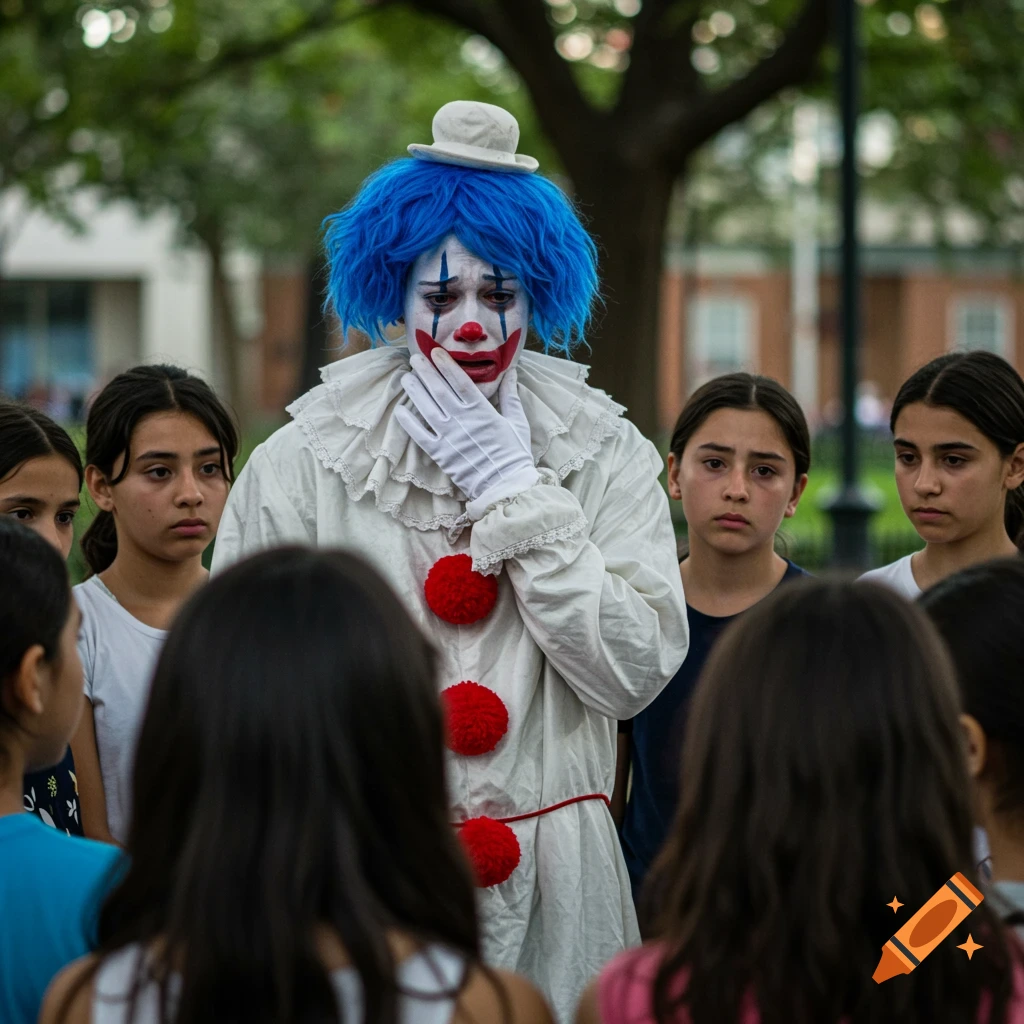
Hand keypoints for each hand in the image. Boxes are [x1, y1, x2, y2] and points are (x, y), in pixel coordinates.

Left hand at [394, 349, 539, 517]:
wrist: (505, 485)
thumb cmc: (515, 453)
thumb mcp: (517, 421)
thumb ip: (510, 395)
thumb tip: (511, 371)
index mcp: (482, 410)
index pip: (460, 382)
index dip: (446, 365)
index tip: (435, 352)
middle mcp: (462, 420)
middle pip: (439, 390)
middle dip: (425, 372)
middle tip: (414, 358)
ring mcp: (449, 436)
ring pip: (426, 408)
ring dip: (414, 391)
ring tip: (405, 377)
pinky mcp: (440, 453)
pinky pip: (420, 435)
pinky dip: (408, 422)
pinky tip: (400, 410)